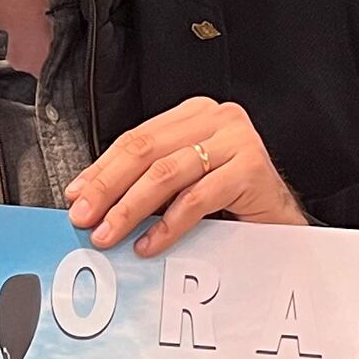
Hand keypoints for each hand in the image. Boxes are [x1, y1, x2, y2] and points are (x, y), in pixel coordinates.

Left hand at [66, 98, 306, 256]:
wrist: (282, 222)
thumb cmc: (231, 201)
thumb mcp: (183, 182)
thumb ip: (145, 181)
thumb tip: (91, 201)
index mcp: (194, 114)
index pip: (136, 139)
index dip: (101, 169)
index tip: (76, 196)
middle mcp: (216, 118)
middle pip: (146, 151)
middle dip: (108, 187)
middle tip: (84, 218)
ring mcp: (236, 140)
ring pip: (167, 174)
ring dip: (130, 209)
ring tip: (110, 234)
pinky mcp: (251, 168)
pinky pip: (197, 198)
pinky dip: (168, 225)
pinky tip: (150, 244)